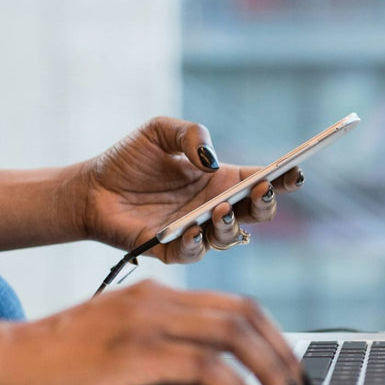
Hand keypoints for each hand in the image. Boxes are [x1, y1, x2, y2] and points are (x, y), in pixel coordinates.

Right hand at [0, 280, 308, 384]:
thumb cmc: (58, 362)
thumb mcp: (126, 351)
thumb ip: (172, 358)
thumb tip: (219, 382)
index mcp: (158, 294)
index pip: (237, 304)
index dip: (274, 334)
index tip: (291, 365)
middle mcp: (157, 299)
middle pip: (245, 315)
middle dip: (283, 352)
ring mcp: (145, 322)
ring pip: (233, 335)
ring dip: (269, 369)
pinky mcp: (132, 352)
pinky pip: (202, 366)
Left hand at [75, 116, 304, 262]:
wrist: (90, 188)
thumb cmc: (128, 160)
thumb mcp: (159, 131)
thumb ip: (190, 134)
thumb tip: (210, 160)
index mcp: (221, 180)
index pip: (262, 181)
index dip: (283, 178)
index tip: (295, 170)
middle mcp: (215, 208)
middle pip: (257, 213)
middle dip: (266, 203)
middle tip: (261, 190)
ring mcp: (197, 231)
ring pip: (231, 237)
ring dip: (231, 224)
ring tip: (221, 209)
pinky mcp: (172, 250)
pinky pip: (194, 252)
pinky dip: (197, 242)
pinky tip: (192, 228)